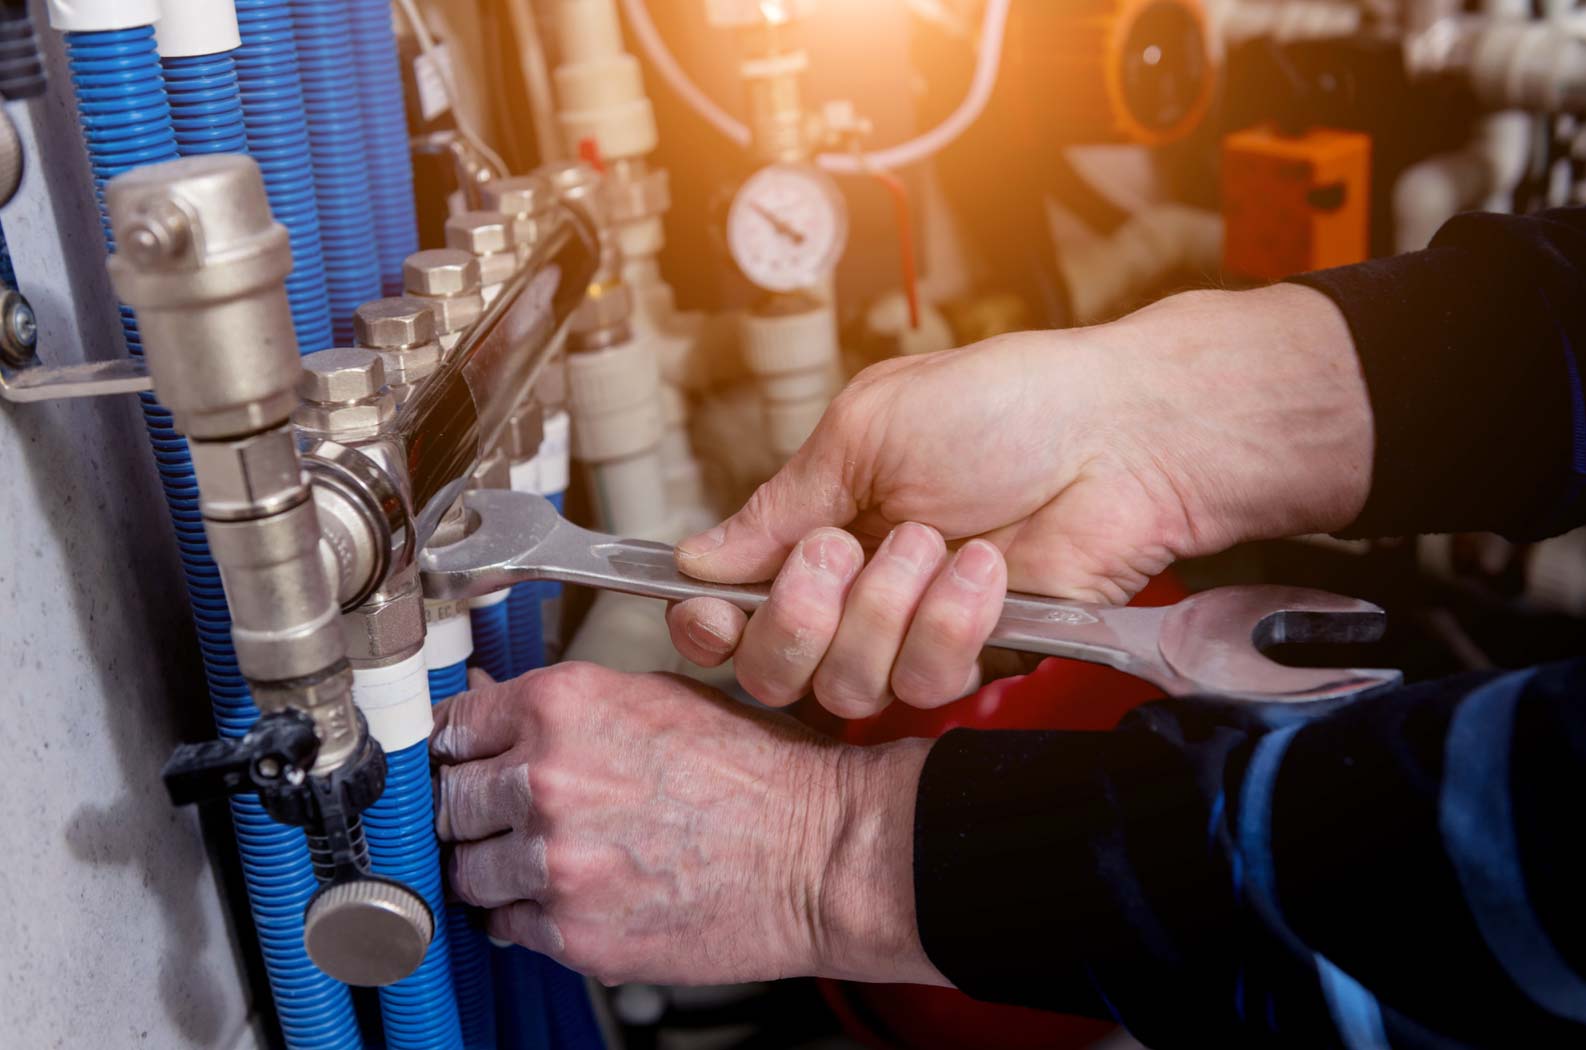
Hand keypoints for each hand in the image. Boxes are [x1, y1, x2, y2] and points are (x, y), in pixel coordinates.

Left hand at [431, 664, 942, 986]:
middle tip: (513, 814)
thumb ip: (570, 709)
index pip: (451, 726)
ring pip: (466, 871)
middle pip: (447, 801)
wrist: (822, 850)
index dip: (458, 747)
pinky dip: (531, 915)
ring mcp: (554, 862)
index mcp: (563, 705)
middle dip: (474, 809)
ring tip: (552, 859)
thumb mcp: (660, 698)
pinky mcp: (574, 932)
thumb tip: (501, 717)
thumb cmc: (761, 773)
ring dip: (496, 867)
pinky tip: (579, 894)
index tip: (462, 762)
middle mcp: (546, 778)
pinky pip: (508, 926)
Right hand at [668, 285, 1372, 717]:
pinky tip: (986, 569)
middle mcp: (853, 593)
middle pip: (772, 670)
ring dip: (885, 609)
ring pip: (846, 686)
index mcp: (815, 528)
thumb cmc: (1000, 408)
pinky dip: (952, 621)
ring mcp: (911, 633)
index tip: (710, 613)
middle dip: (797, 616)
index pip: (729, 607)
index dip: (707, 625)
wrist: (1117, 436)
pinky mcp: (974, 660)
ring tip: (936, 541)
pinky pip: (925, 682)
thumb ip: (779, 507)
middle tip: (842, 549)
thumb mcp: (864, 433)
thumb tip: (697, 558)